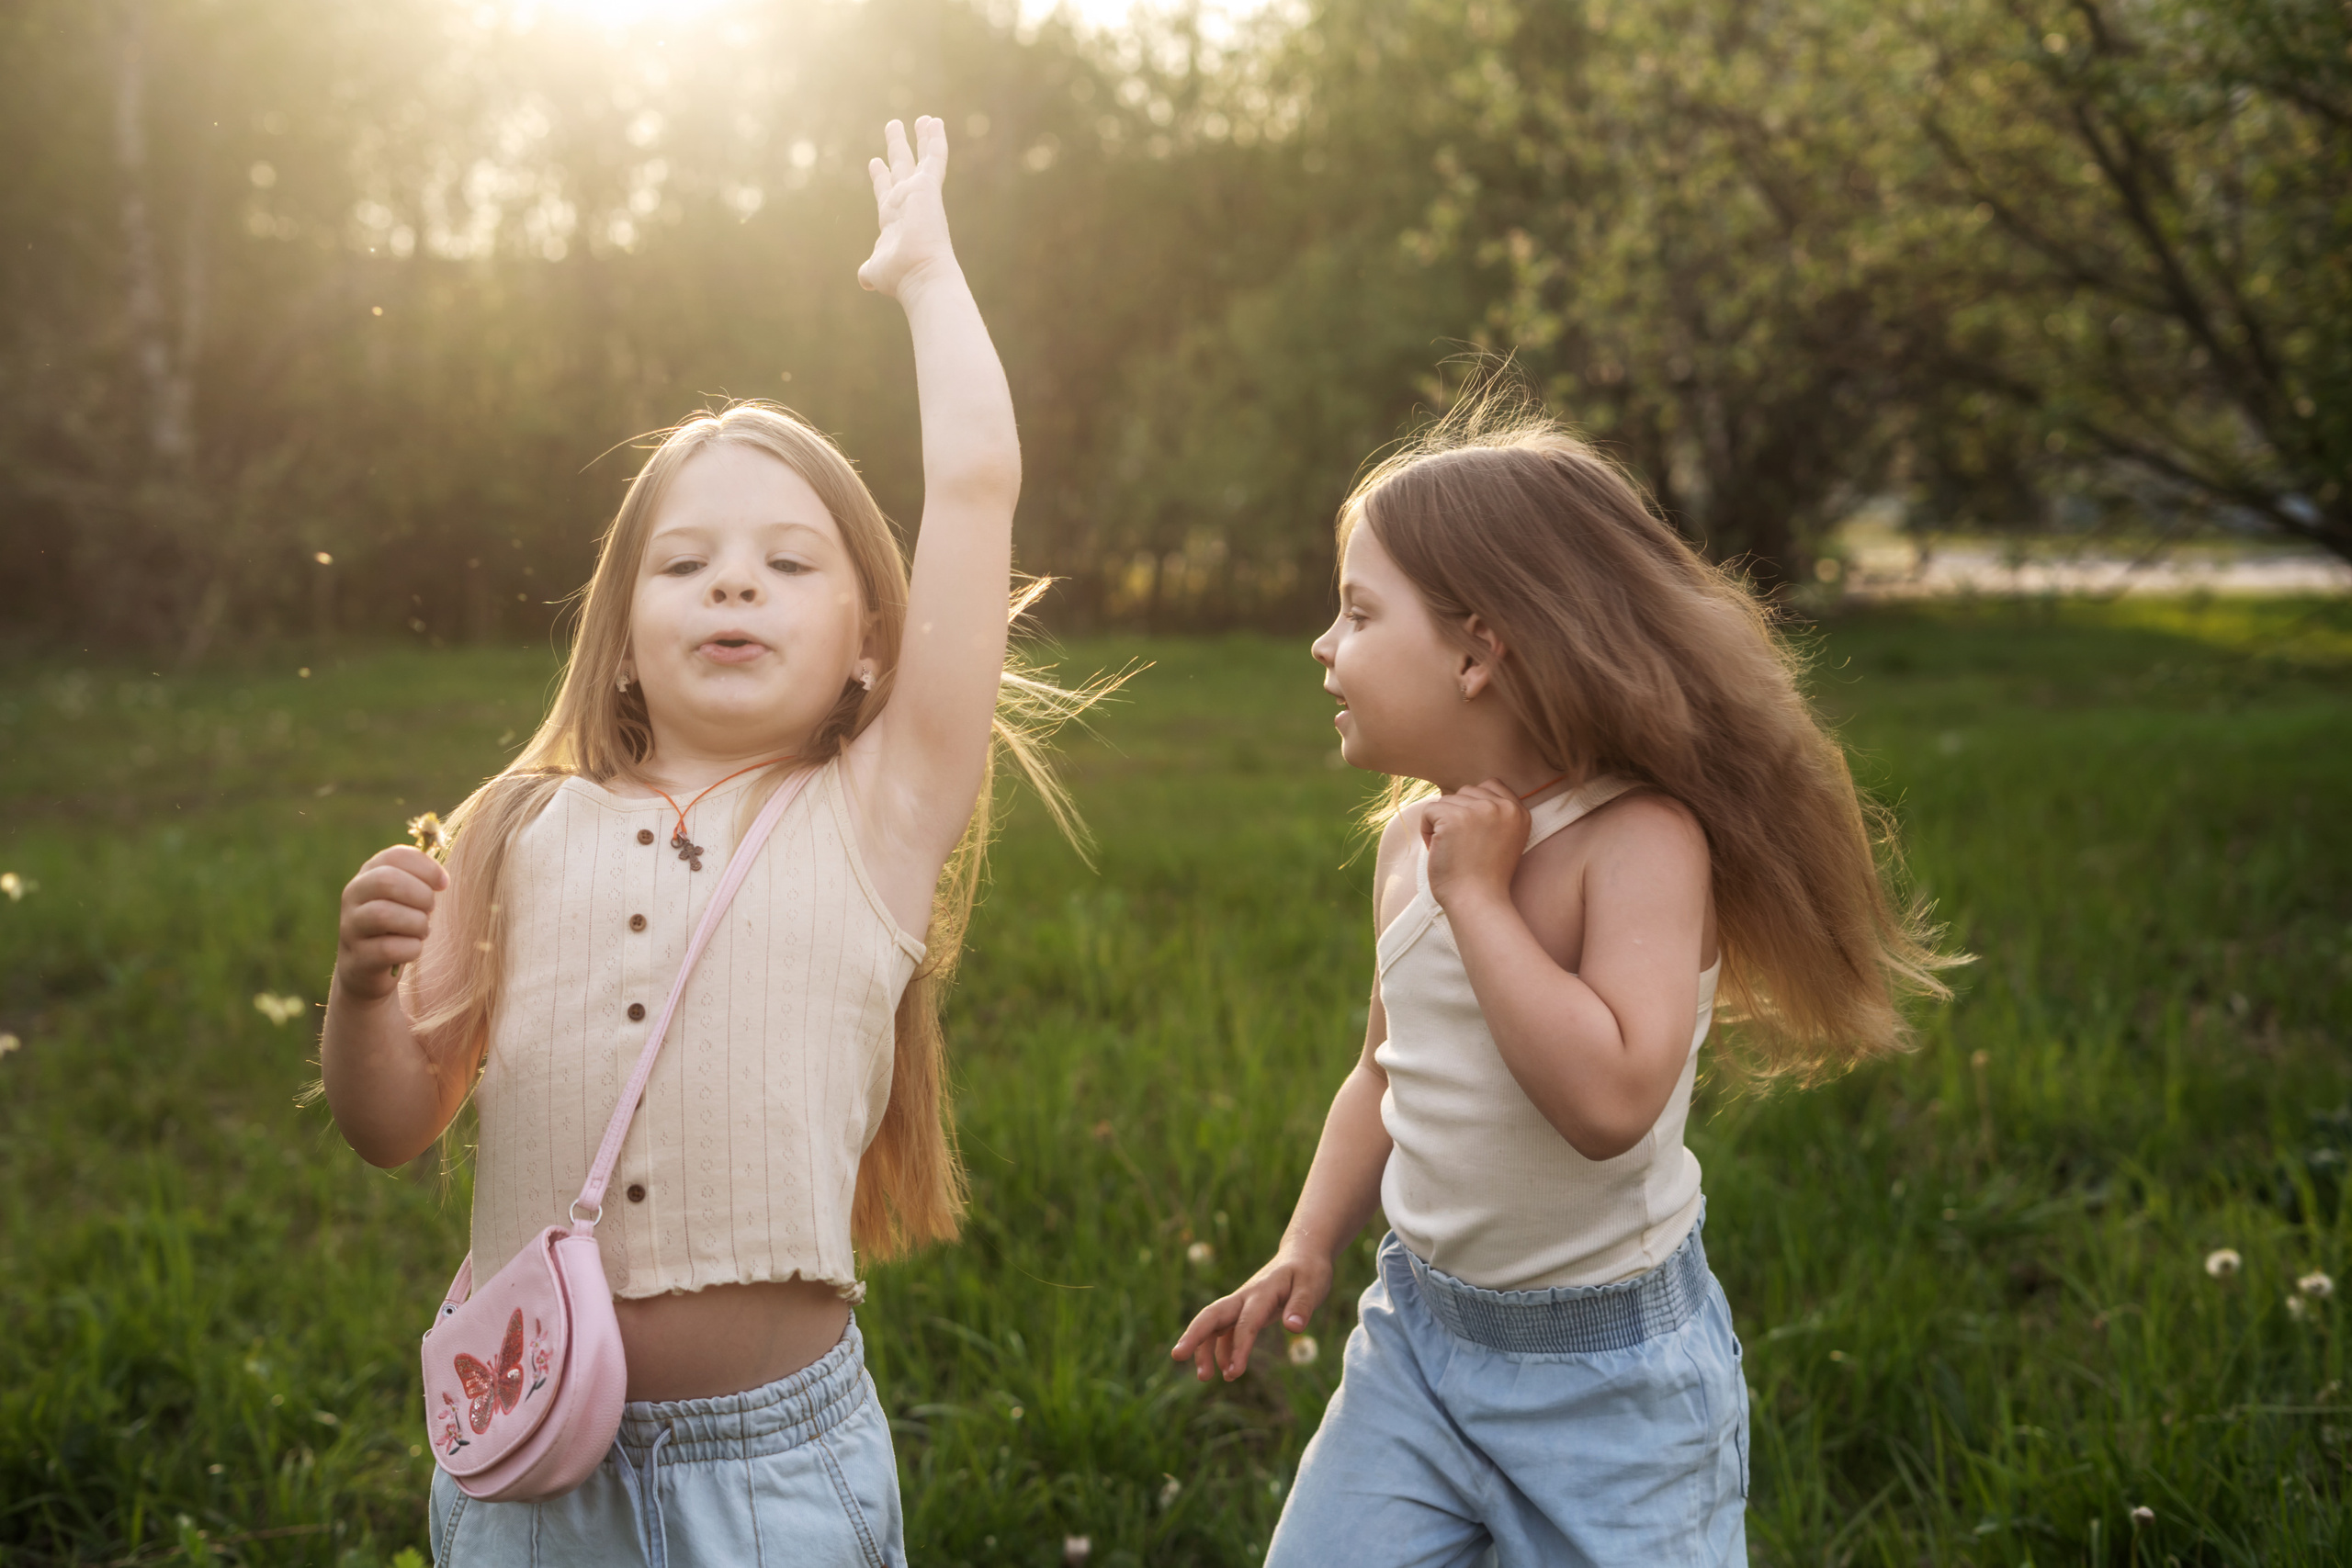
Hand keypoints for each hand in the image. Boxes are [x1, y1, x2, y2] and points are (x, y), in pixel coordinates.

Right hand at [334, 846, 446, 1003]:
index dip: (426, 868)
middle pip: (387, 881)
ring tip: (422, 930)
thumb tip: (441, 879)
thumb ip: (420, 881)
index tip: (443, 884)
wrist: (366, 968)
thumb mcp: (406, 898)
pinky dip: (411, 948)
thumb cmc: (396, 926)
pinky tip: (413, 948)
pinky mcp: (357, 956)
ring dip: (417, 923)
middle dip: (421, 895)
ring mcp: (350, 926)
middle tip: (430, 909)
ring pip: (384, 914)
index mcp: (368, 874)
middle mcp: (353, 896)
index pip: (396, 856)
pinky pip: (388, 949)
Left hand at [857, 116, 955, 300]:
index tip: (875, 161)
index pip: (885, 191)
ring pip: (921, 158)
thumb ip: (868, 270)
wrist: (919, 275)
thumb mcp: (875, 270)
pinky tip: (935, 122)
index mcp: (893, 220)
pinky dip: (936, 140)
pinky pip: (934, 158)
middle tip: (894, 126)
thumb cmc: (899, 276)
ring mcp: (919, 194)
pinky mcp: (929, 186)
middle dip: (897, 148)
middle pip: (901, 167)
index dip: (880, 177)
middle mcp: (906, 203)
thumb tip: (863, 279)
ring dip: (921, 138)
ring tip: (923, 119)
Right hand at [1170, 1246, 1332, 1382]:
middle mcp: (1245, 1297)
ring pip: (1214, 1325)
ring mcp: (1241, 1303)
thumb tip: (1294, 1328)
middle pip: (1212, 1315)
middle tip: (1177, 1356)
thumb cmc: (1309, 1271)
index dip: (1239, 1347)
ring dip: (1205, 1348)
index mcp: (1262, 1292)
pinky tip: (1226, 1370)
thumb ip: (1302, 1306)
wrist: (1302, 1254)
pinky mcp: (1244, 1310)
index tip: (1234, 1373)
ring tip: (1204, 1378)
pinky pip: (1225, 1331)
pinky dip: (1222, 1350)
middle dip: (1194, 1335)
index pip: (1247, 1322)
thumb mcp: (1313, 1285)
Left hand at [1421, 780, 1528, 914]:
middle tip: (1462, 848)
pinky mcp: (1454, 818)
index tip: (1473, 836)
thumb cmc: (1485, 878)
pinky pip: (1429, 811)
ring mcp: (1479, 810)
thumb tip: (1463, 794)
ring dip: (1441, 825)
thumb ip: (1494, 815)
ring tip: (1452, 851)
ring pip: (1446, 801)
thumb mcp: (1504, 840)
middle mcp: (1503, 806)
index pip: (1490, 785)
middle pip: (1465, 792)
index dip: (1473, 807)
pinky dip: (1426, 831)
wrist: (1478, 902)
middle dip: (1456, 816)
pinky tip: (1439, 850)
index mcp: (1519, 811)